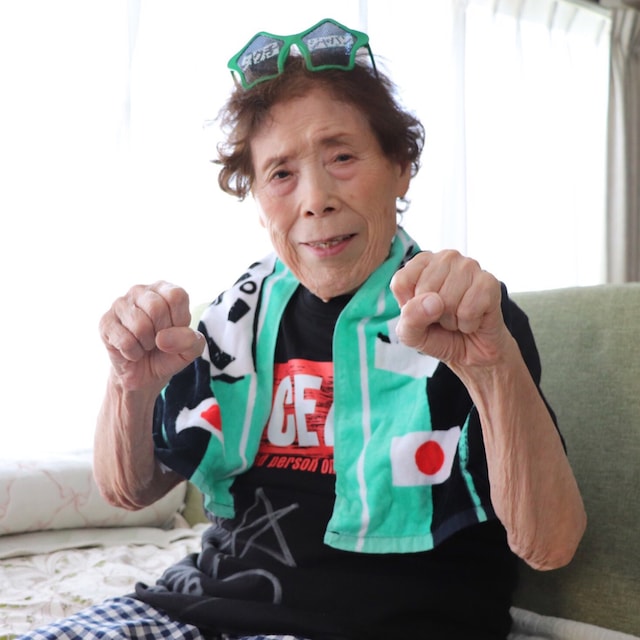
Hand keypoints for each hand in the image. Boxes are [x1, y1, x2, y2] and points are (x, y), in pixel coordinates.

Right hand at [99, 281, 204, 392]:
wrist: (145, 374)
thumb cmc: (169, 353)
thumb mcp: (191, 349)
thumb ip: (191, 340)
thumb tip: (162, 338)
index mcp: (164, 289)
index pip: (176, 296)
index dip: (180, 320)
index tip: (175, 330)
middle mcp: (140, 291)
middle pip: (157, 308)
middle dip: (162, 333)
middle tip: (159, 339)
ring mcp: (120, 305)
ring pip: (140, 326)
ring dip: (147, 344)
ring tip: (145, 344)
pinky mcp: (105, 323)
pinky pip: (126, 342)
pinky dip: (134, 354)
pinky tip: (132, 351)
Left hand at [390, 250, 510, 368]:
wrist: (472, 351)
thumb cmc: (438, 335)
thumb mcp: (411, 333)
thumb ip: (410, 318)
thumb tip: (431, 301)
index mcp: (421, 262)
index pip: (401, 282)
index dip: (409, 307)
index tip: (421, 311)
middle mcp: (445, 258)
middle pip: (424, 291)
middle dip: (432, 315)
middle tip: (443, 316)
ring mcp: (469, 266)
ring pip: (447, 301)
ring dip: (452, 320)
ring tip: (458, 317)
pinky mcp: (489, 282)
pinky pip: (469, 310)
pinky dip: (468, 324)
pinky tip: (473, 319)